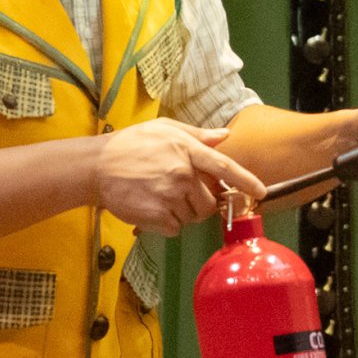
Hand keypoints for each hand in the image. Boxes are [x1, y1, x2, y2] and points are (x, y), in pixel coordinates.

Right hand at [92, 119, 267, 234]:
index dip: (245, 180)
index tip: (260, 191)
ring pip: (193, 216)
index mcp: (187, 149)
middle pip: (209, 201)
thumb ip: (196, 135)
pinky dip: (167, 223)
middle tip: (179, 193)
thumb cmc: (130, 145)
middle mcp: (182, 173)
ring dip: (182, 212)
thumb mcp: (163, 129)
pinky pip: (176, 228)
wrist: (97, 167)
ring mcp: (170, 196)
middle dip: (200, 202)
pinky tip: (151, 207)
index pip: (224, 166)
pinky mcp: (158, 215)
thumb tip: (223, 136)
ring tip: (160, 196)